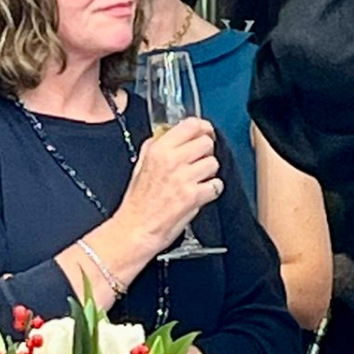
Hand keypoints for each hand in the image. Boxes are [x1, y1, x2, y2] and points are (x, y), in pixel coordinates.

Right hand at [115, 117, 222, 254]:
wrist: (137, 228)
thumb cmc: (138, 201)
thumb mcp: (141, 164)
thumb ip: (156, 145)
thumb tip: (171, 132)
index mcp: (158, 149)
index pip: (191, 125)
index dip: (203, 128)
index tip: (206, 132)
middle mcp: (172, 160)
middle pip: (206, 143)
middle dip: (206, 152)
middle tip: (199, 162)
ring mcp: (184, 178)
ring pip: (214, 163)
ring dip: (209, 172)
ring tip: (197, 180)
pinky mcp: (194, 196)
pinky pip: (216, 185)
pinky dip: (212, 190)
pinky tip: (201, 193)